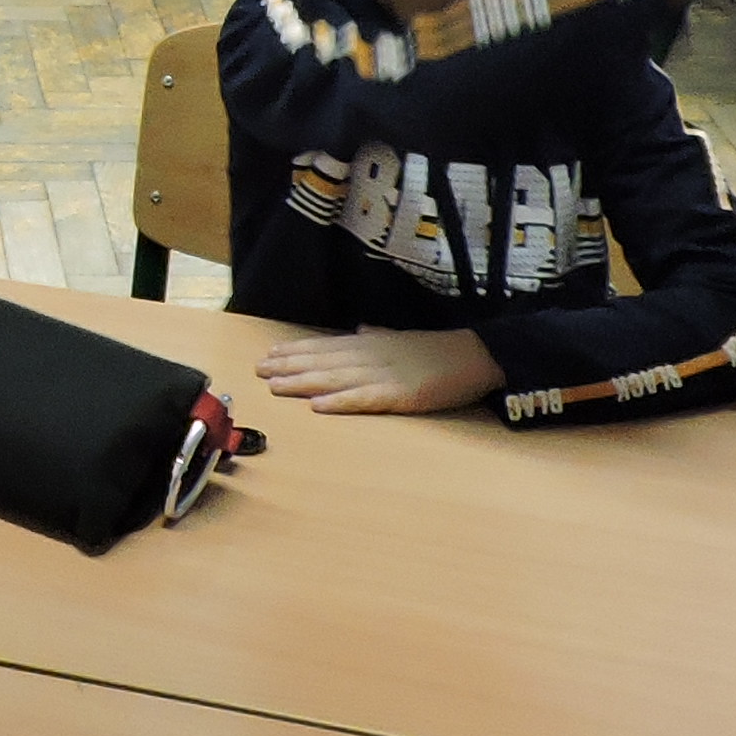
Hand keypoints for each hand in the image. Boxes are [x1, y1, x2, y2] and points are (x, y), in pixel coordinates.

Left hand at [257, 325, 502, 415]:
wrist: (477, 355)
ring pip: (335, 379)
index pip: (325, 347)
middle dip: (289, 366)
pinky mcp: (400, 395)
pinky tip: (318, 406)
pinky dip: (340, 402)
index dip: (296, 352)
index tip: (269, 355)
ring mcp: (384, 375)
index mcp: (372, 344)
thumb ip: (379, 336)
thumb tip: (360, 329)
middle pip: (323, 362)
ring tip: (275, 386)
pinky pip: (364, 400)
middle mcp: (371, 356)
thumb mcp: (404, 339)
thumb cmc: (440, 351)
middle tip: (258, 371)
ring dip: (303, 382)